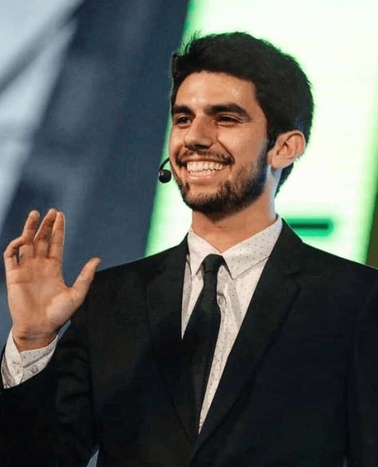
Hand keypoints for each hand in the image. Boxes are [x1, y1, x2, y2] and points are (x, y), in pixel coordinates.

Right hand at [3, 209, 100, 350]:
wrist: (40, 328)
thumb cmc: (59, 314)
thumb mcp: (77, 293)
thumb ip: (86, 276)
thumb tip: (97, 259)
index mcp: (54, 268)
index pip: (55, 243)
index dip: (58, 229)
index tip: (60, 215)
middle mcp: (40, 265)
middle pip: (42, 239)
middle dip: (46, 224)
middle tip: (51, 211)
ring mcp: (26, 269)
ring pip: (26, 243)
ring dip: (29, 228)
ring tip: (35, 214)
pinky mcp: (13, 275)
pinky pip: (11, 256)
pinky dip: (15, 245)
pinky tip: (23, 239)